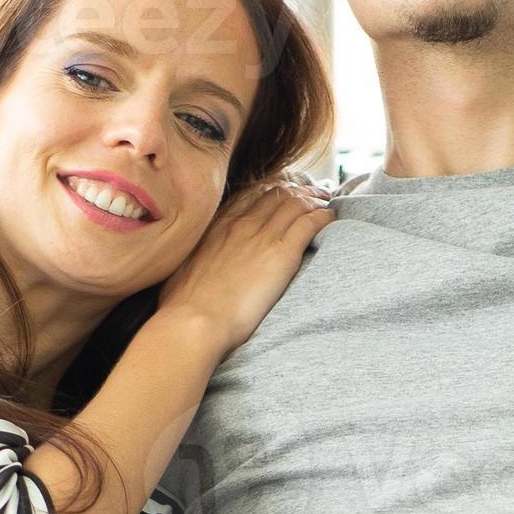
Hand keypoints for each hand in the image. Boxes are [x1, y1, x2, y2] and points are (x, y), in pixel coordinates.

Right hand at [153, 177, 336, 353]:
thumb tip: (199, 268)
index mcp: (217, 227)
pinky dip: (323, 216)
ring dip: (314, 201)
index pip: (251, 196)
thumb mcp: (183, 271)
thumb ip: (197, 260)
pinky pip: (309, 223)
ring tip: (325, 205)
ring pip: (296, 203)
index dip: (272, 193)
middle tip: (313, 197)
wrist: (194, 321)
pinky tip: (330, 218)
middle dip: (297, 192)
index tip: (283, 196)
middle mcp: (241, 224)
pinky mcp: (281, 253)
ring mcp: (261, 236)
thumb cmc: (184, 306)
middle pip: (277, 194)